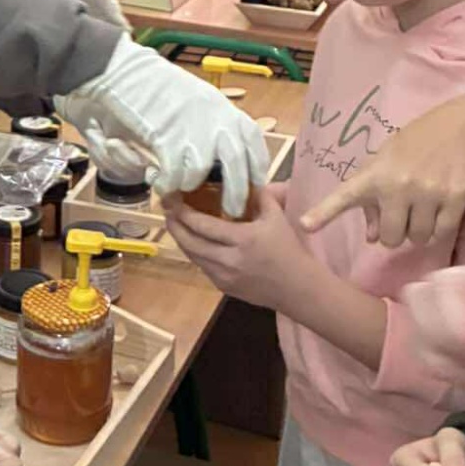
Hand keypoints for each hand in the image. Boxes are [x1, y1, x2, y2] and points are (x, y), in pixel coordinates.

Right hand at [56, 40, 267, 211]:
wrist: (126, 72)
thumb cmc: (158, 84)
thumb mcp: (198, 97)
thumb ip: (214, 120)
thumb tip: (226, 146)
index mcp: (224, 108)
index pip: (253, 142)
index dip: (256, 166)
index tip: (254, 182)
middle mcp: (215, 120)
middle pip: (236, 167)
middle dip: (236, 194)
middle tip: (231, 210)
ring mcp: (191, 131)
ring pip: (201, 174)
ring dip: (189, 185)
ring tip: (179, 186)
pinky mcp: (167, 140)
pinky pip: (173, 176)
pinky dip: (166, 185)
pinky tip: (158, 182)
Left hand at [163, 185, 315, 308]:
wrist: (298, 289)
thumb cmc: (289, 250)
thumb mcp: (276, 217)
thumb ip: (259, 196)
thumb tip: (244, 177)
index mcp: (242, 239)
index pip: (202, 225)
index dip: (183, 212)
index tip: (172, 198)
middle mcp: (228, 260)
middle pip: (190, 242)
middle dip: (174, 224)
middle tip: (166, 208)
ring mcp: (224, 277)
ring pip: (192, 256)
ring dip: (180, 238)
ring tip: (174, 222)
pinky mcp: (224, 287)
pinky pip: (202, 266)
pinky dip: (194, 252)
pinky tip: (192, 240)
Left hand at [298, 89, 464, 247]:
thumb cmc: (422, 139)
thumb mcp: (389, 158)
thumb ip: (374, 198)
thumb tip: (372, 237)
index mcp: (376, 173)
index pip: (346, 195)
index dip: (323, 212)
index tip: (304, 225)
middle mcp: (398, 185)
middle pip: (390, 238)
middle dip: (395, 232)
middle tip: (403, 215)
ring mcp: (427, 193)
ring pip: (416, 239)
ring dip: (418, 231)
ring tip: (423, 210)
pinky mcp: (454, 199)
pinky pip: (440, 233)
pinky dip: (439, 229)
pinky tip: (439, 211)